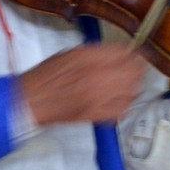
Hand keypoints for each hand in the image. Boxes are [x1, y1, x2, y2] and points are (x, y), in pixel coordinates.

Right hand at [17, 44, 147, 124]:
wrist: (30, 100)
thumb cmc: (47, 75)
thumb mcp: (70, 54)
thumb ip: (96, 53)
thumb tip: (119, 53)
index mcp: (88, 59)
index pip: (124, 54)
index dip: (135, 54)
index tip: (137, 55)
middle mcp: (95, 77)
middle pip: (133, 72)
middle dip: (139, 69)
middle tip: (139, 68)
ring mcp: (97, 98)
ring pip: (131, 92)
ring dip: (135, 86)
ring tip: (132, 84)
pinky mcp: (95, 116)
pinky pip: (121, 111)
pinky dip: (126, 105)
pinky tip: (122, 100)